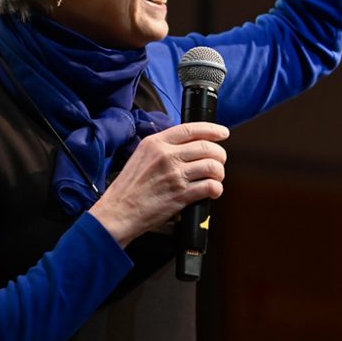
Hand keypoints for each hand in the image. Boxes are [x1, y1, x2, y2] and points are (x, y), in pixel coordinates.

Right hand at [89, 122, 228, 246]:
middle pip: (207, 147)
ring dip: (219, 172)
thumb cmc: (128, 187)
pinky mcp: (181, 194)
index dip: (212, 130)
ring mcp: (175, 175)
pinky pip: (210, 186)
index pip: (191, 129)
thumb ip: (162, 147)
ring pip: (212, 166)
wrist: (119, 211)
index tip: (222, 133)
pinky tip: (212, 191)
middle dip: (219, 154)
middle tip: (219, 161)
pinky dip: (216, 189)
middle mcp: (166, 156)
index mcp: (156, 143)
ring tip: (215, 177)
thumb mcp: (141, 156)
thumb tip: (186, 145)